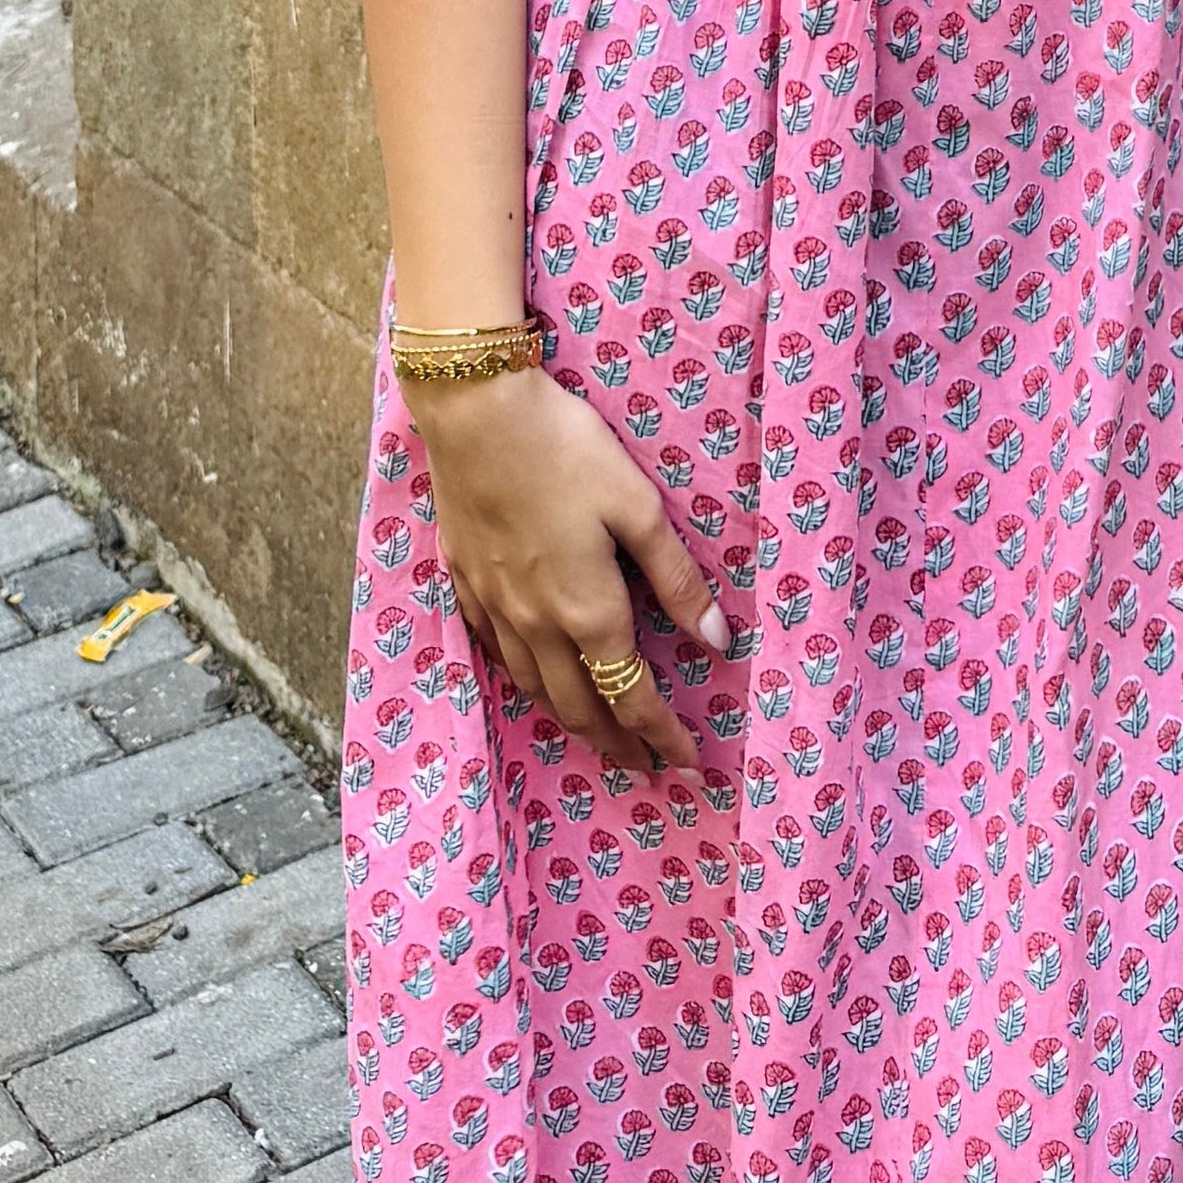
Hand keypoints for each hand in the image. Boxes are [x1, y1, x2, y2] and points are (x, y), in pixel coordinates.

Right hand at [408, 363, 728, 774]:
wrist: (475, 412)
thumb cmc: (566, 449)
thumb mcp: (637, 506)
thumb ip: (675, 579)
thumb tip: (717, 642)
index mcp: (588, 610)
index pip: (632, 695)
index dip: (662, 735)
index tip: (688, 765)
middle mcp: (537, 624)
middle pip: (579, 707)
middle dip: (616, 744)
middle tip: (644, 769)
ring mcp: (494, 606)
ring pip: (533, 689)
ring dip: (569, 721)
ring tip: (594, 735)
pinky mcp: (465, 581)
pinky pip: (494, 653)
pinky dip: (520, 680)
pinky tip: (528, 677)